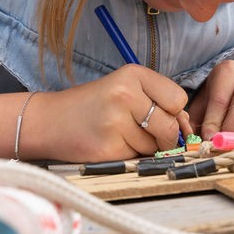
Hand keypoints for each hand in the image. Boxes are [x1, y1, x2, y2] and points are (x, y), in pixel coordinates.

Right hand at [36, 65, 188, 161]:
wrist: (48, 121)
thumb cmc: (93, 105)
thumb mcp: (125, 90)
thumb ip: (158, 101)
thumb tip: (186, 125)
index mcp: (133, 74)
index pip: (178, 99)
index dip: (172, 111)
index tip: (157, 113)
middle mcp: (125, 94)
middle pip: (170, 126)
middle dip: (163, 136)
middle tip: (140, 130)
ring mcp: (115, 122)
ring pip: (155, 146)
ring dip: (144, 147)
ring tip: (119, 134)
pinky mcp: (108, 148)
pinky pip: (137, 159)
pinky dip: (129, 156)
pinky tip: (110, 145)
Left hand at [187, 60, 233, 139]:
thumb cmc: (218, 100)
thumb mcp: (204, 104)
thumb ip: (199, 120)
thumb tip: (201, 139)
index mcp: (230, 69)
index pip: (221, 95)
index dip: (213, 119)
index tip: (208, 137)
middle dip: (230, 128)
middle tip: (221, 143)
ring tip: (232, 142)